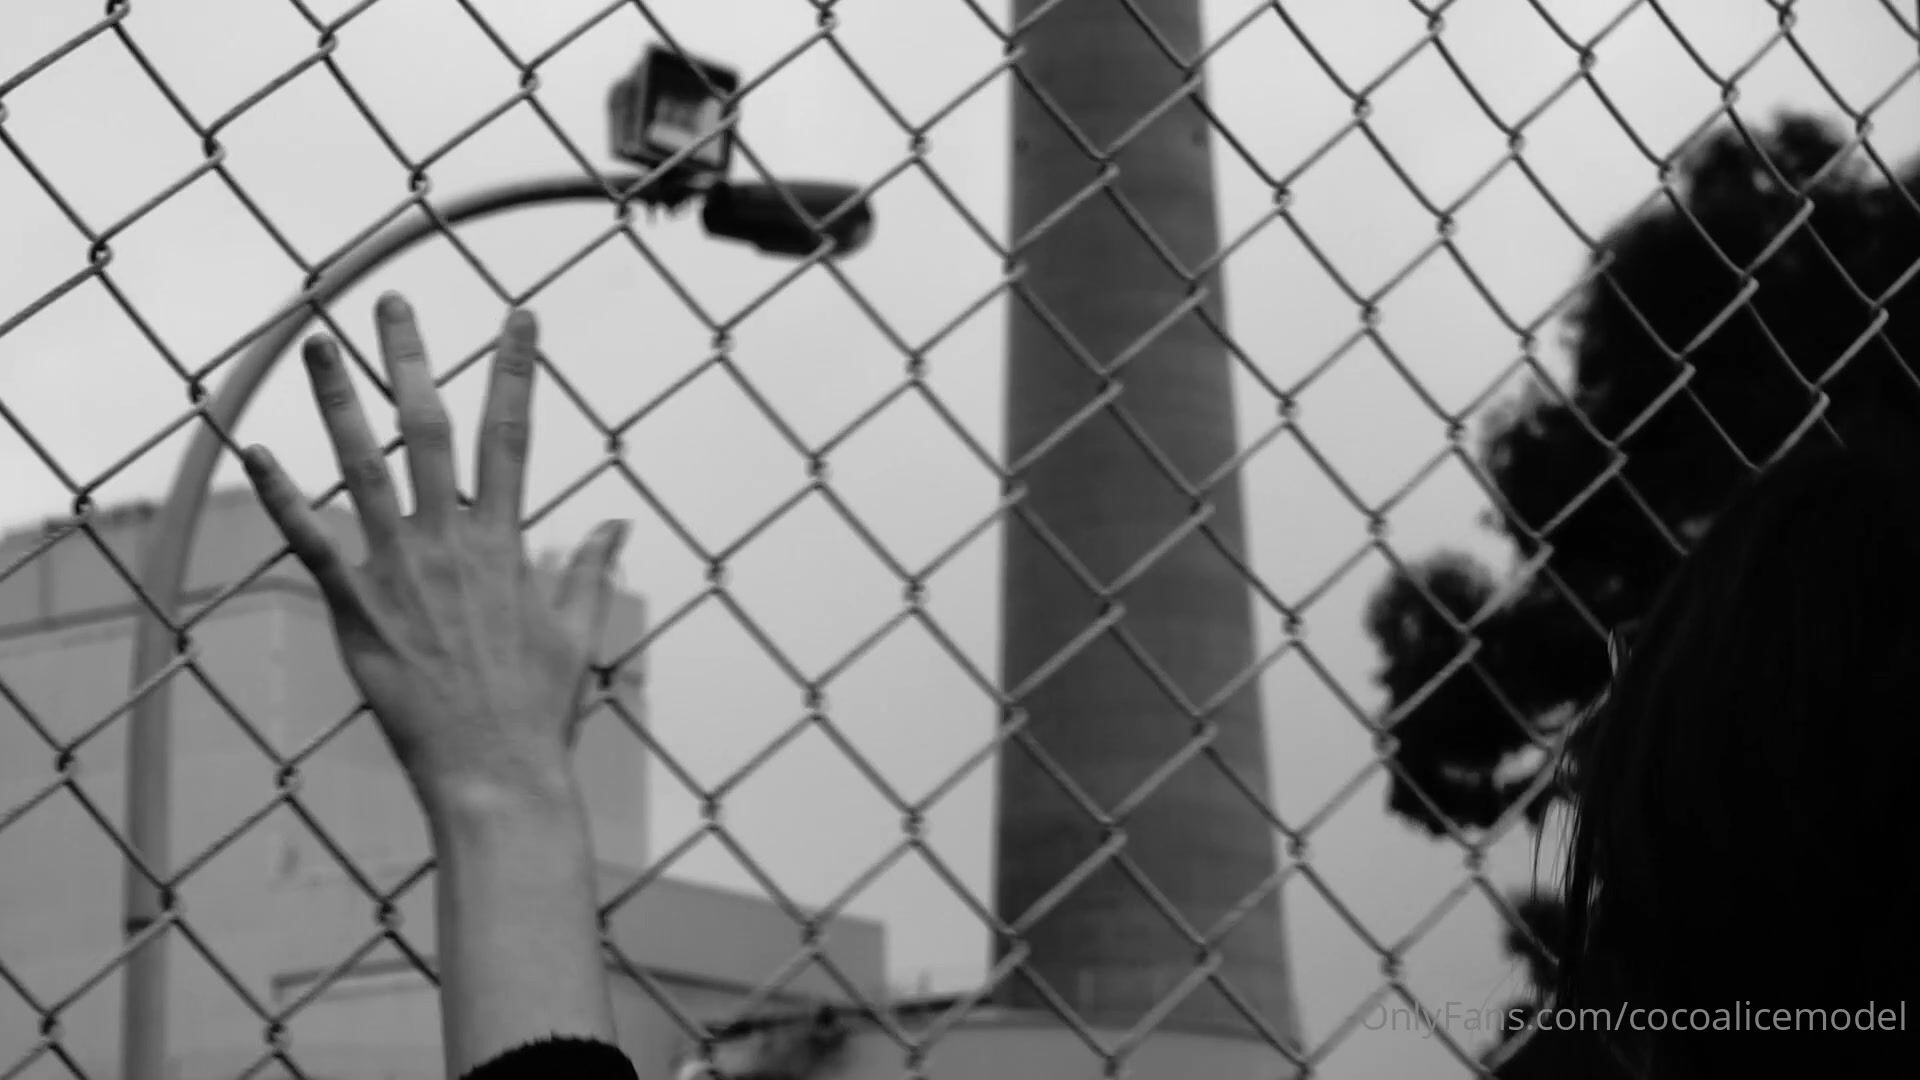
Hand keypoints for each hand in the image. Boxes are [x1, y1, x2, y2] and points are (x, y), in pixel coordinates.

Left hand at [242, 293, 627, 817]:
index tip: (520, 315)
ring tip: (314, 343)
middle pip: (428, 428)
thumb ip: (591, 570)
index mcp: (507, 543)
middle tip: (391, 303)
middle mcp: (451, 542)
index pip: (514, 435)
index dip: (518, 369)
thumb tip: (614, 524)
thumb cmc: (539, 707)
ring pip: (362, 466)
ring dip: (336, 400)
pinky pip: (309, 541)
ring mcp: (400, 571)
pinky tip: (255, 451)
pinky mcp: (356, 608)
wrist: (495, 771)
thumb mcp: (579, 632)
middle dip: (409, 359)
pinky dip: (281, 496)